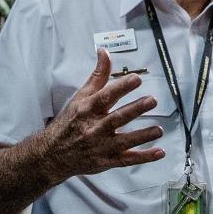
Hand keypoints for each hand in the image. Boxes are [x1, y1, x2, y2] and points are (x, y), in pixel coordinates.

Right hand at [36, 49, 164, 180]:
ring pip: (124, 141)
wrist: (53, 154)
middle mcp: (94, 128)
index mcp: (87, 109)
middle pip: (116, 118)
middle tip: (152, 100)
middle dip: (135, 109)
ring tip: (158, 130)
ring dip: (142, 135)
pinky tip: (159, 152)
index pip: (105, 96)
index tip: (136, 79)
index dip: (121, 87)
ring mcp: (101, 146)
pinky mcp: (107, 161)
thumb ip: (97, 76)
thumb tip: (104, 52)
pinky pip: (127, 159)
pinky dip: (144, 157)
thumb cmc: (70, 122)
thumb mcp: (80, 97)